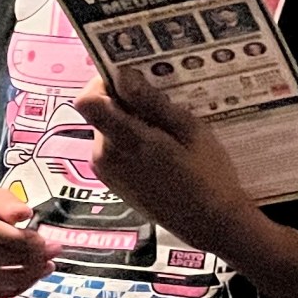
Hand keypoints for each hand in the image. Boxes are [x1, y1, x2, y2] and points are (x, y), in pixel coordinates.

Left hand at [76, 73, 255, 249]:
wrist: (208, 223)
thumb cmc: (207, 174)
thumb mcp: (189, 130)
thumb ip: (151, 102)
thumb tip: (123, 74)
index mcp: (123, 140)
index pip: (88, 99)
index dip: (104, 82)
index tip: (132, 77)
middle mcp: (104, 155)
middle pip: (101, 112)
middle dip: (125, 101)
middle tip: (162, 102)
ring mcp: (105, 170)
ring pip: (108, 128)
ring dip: (130, 121)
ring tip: (167, 128)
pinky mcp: (111, 181)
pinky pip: (113, 147)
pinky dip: (131, 139)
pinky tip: (161, 148)